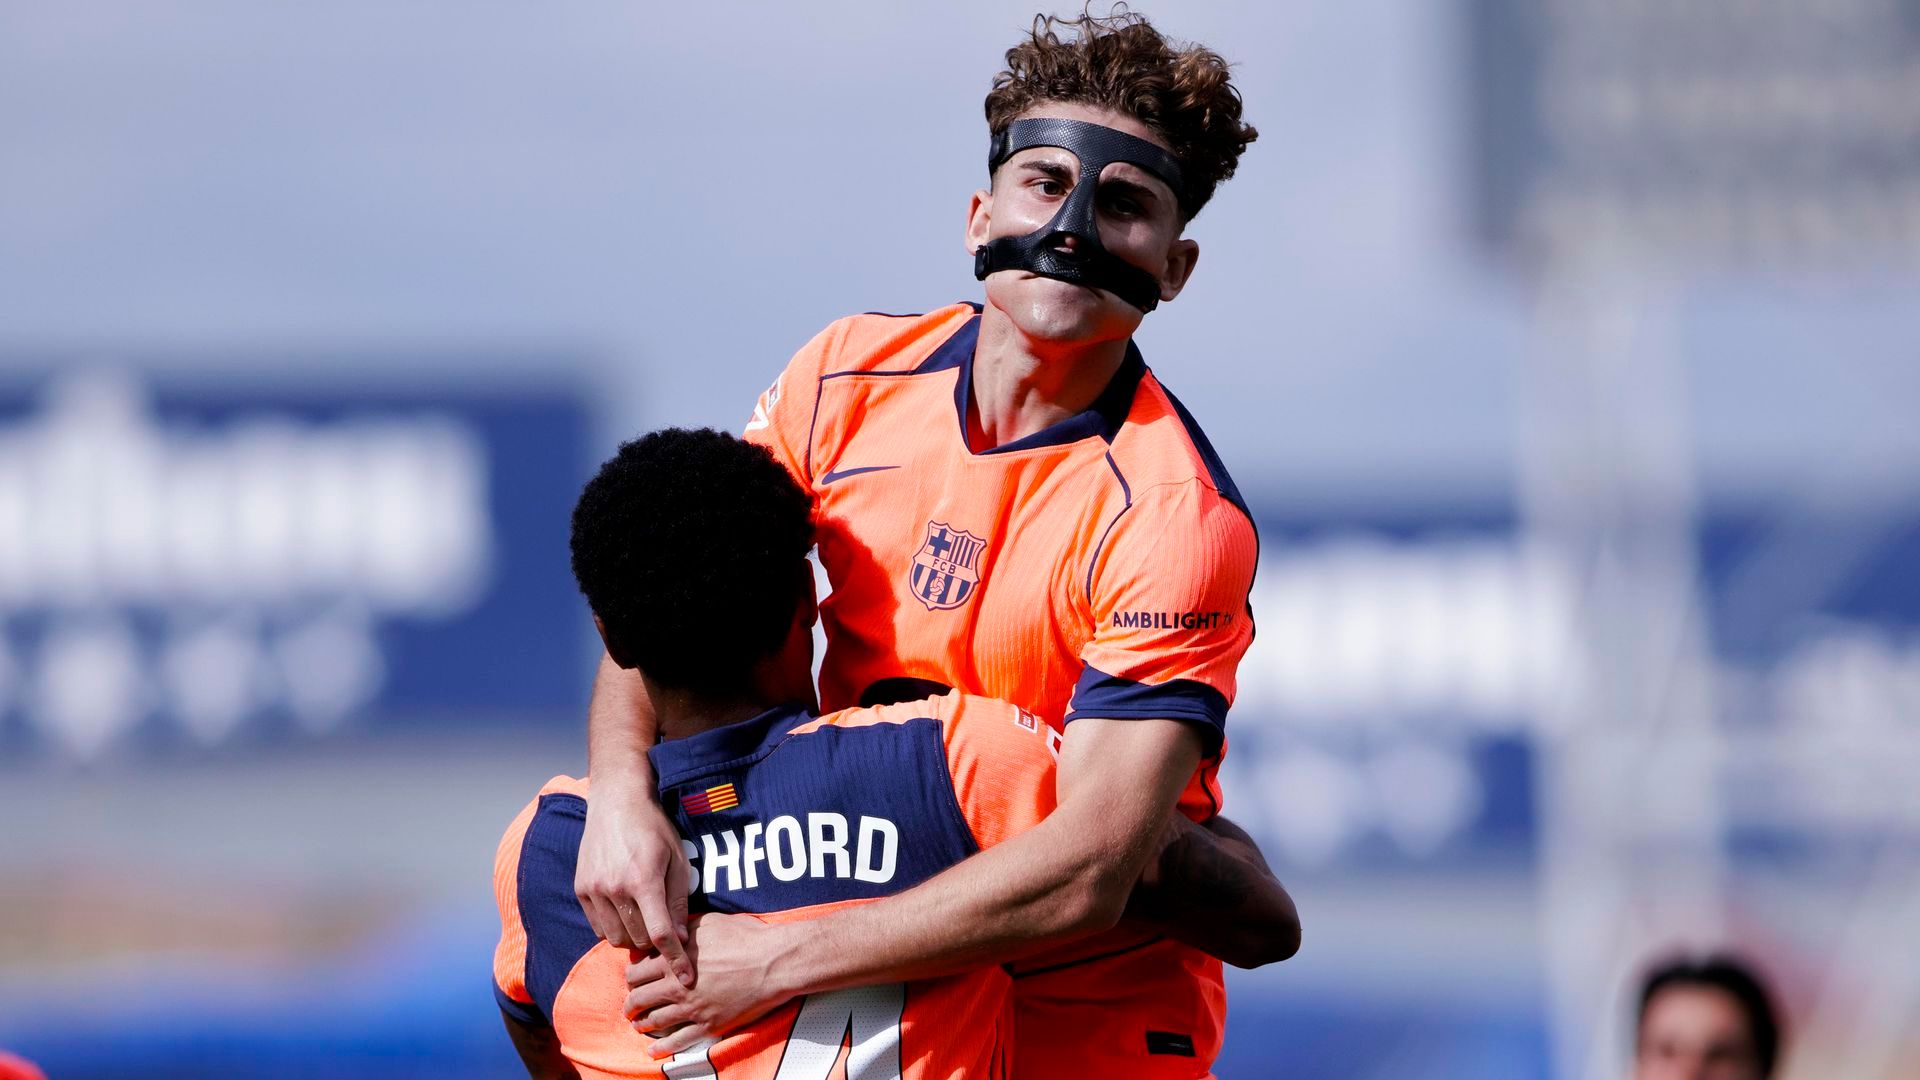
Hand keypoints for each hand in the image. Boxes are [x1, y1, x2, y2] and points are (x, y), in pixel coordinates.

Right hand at [574, 782, 692, 984]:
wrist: (616, 803)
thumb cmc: (654, 829)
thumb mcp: (677, 860)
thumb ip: (677, 901)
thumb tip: (679, 939)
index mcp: (643, 880)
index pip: (661, 934)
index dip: (676, 960)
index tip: (686, 979)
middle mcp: (614, 888)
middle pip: (638, 939)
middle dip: (656, 942)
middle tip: (666, 933)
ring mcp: (594, 890)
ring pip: (615, 938)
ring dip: (633, 936)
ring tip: (645, 919)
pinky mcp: (581, 889)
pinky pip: (598, 927)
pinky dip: (614, 928)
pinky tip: (626, 912)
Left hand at [624, 913, 793, 1058]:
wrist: (774, 962)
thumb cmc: (746, 937)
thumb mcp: (709, 922)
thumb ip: (684, 928)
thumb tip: (672, 931)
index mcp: (673, 960)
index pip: (636, 972)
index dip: (631, 977)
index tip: (633, 980)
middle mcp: (677, 986)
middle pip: (639, 998)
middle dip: (630, 1003)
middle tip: (630, 1006)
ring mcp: (692, 1008)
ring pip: (654, 1021)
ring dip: (642, 1024)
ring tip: (639, 1025)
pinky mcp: (708, 1025)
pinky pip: (678, 1041)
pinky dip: (662, 1048)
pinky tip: (654, 1051)